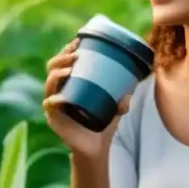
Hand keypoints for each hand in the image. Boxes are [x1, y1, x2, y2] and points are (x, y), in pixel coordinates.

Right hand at [42, 40, 131, 159]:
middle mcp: (60, 89)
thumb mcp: (119, 104)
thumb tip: (139, 81)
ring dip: (57, 73)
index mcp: (72, 82)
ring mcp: (55, 103)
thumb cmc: (105, 120)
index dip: (68, 49)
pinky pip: (50, 105)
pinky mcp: (54, 118)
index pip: (64, 60)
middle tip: (77, 54)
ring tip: (70, 69)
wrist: (98, 146)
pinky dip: (54, 99)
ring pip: (49, 83)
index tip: (79, 41)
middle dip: (62, 57)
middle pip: (53, 67)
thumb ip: (127, 94)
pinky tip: (60, 97)